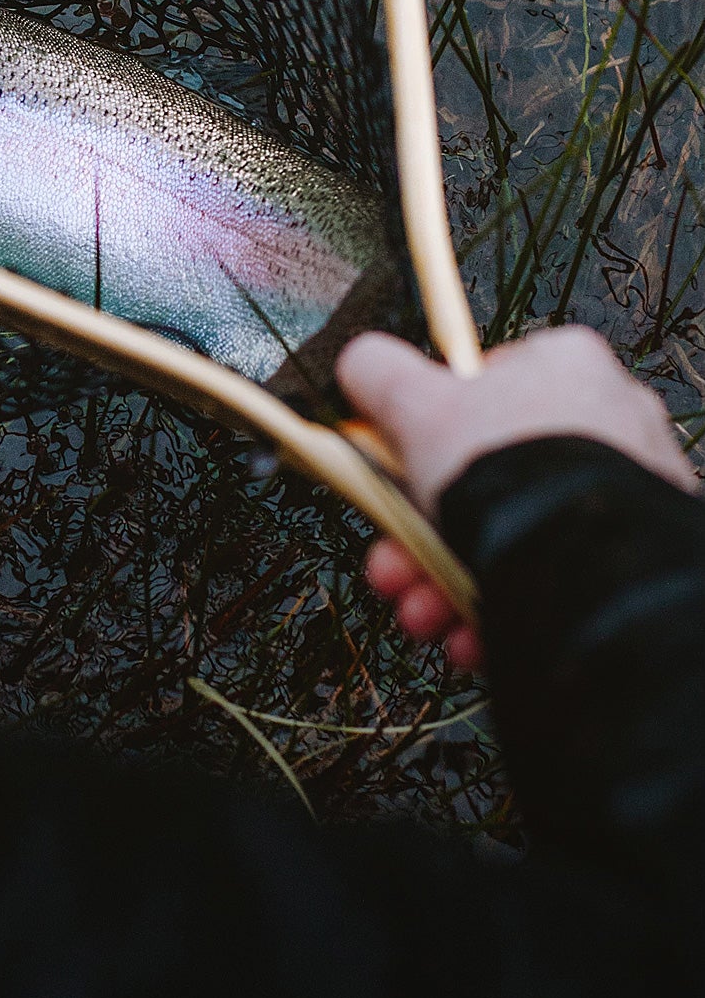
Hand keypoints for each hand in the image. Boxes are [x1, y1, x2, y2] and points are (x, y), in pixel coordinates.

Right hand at [337, 326, 696, 667]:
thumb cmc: (507, 469)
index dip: (418, 440)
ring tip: (423, 615)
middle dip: (420, 536)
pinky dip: (503, 608)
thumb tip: (359, 361)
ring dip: (447, 580)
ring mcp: (629, 493)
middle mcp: (608, 421)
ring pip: (512, 534)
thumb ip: (378, 373)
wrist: (585, 565)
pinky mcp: (637, 557)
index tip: (388, 481)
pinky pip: (553, 576)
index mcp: (564, 365)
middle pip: (485, 478)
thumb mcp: (415, 404)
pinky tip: (468, 636)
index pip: (478, 391)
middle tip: (392, 568)